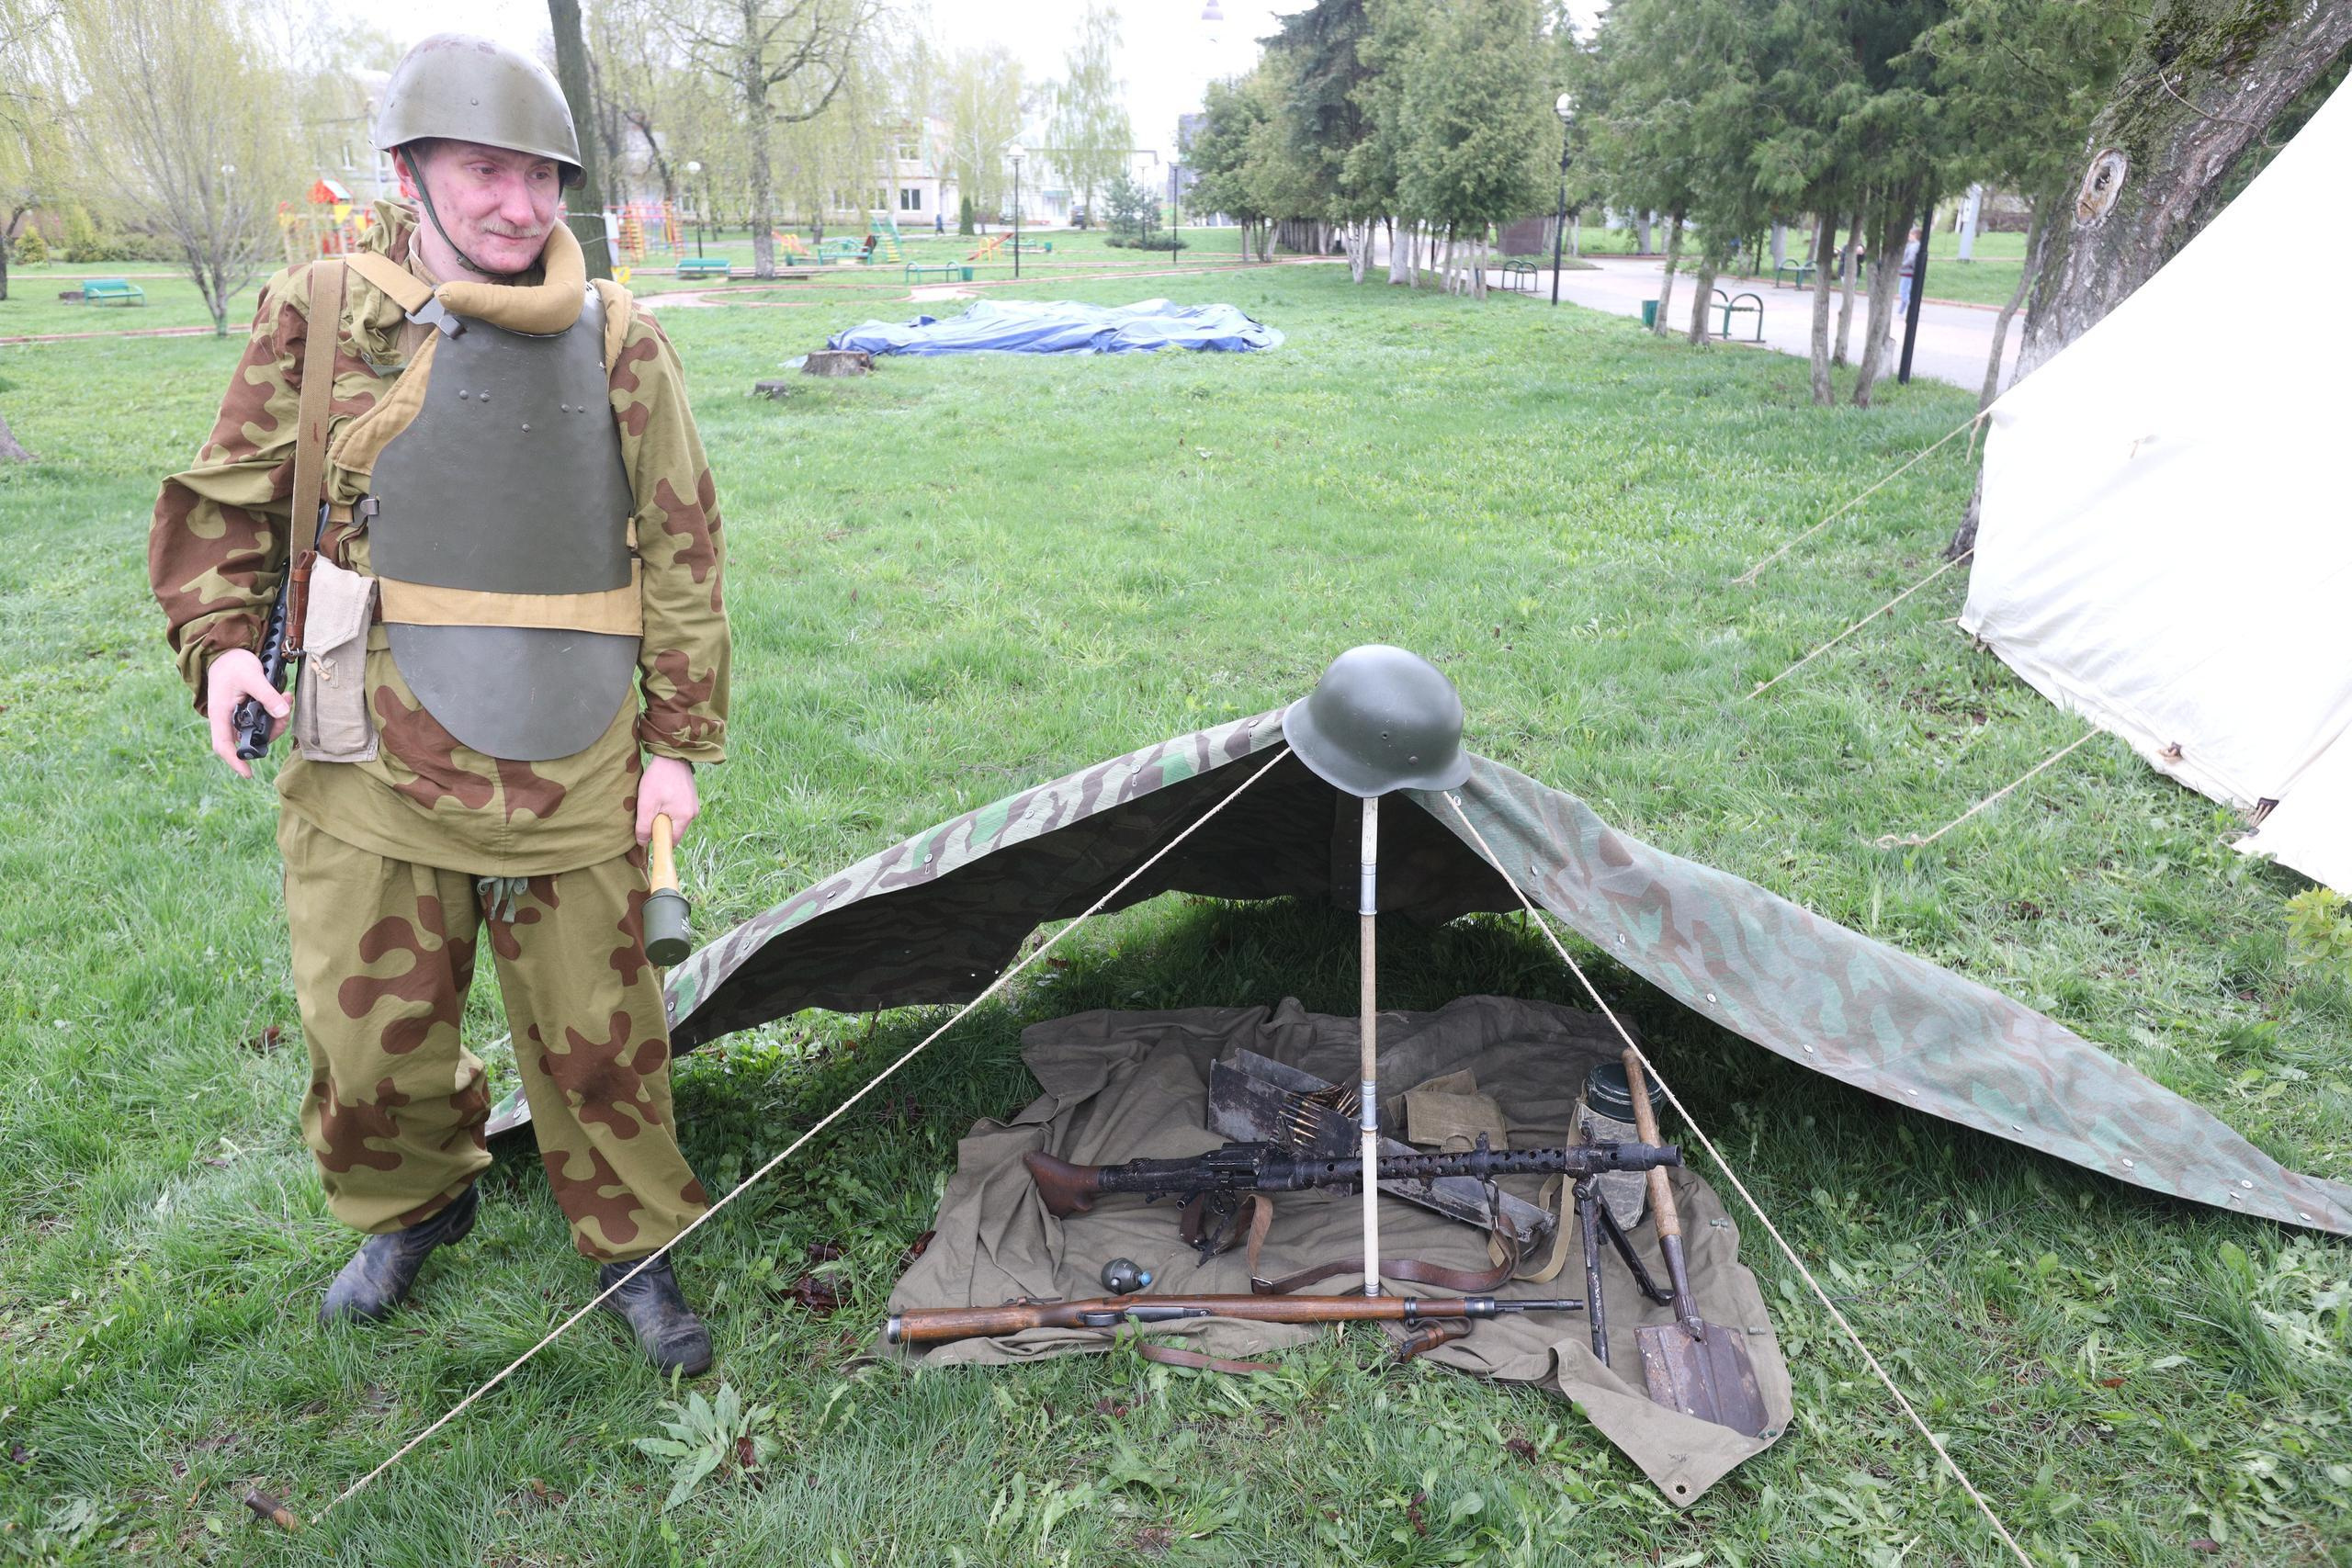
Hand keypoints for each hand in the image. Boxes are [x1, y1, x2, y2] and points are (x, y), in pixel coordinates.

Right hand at [205, 649, 287, 779]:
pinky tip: (283, 698)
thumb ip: (267, 695)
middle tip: (284, 714)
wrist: (227, 651)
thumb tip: (283, 713)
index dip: (234, 761)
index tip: (248, 774)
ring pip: (258, 730)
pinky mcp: (245, 710)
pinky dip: (275, 712)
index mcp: (220, 714)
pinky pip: (262, 719)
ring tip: (285, 698)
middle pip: (248, 739)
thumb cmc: (233, 663)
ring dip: (276, 720)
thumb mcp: (252, 677)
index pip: (223, 745)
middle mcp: (227, 719)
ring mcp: (236, 715)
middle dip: (271, 732)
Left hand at [637, 755, 699, 844]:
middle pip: (674, 830)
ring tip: (655, 799)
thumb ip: (644, 826)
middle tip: (649, 809)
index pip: (672, 840)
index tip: (647, 830)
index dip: (658, 838)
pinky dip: (668, 806)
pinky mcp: (691, 797)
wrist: (672, 755)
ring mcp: (694, 804)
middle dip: (660, 824)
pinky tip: (662, 794)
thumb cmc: (659, 778)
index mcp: (685, 817)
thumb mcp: (646, 803)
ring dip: (663, 814)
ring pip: (675, 819)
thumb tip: (643, 842)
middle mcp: (693, 813)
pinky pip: (678, 809)